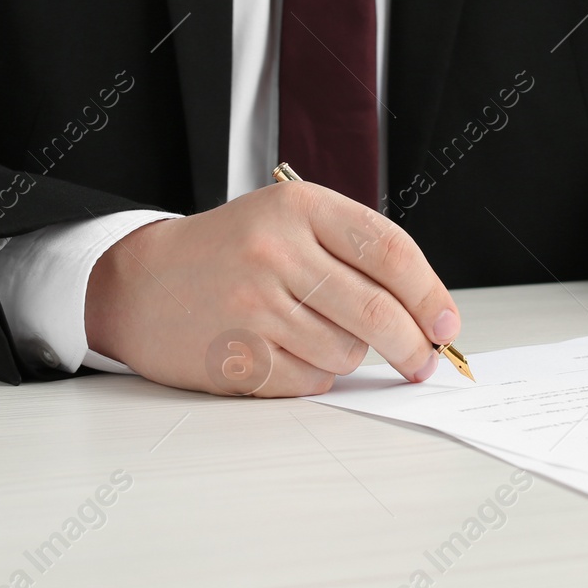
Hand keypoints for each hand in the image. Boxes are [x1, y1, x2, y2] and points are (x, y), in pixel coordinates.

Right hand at [84, 181, 459, 396]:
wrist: (140, 283)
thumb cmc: (230, 251)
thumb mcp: (289, 219)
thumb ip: (354, 250)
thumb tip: (426, 310)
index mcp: (299, 206)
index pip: (390, 252)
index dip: (430, 295)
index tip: (447, 325)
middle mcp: (276, 251)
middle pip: (376, 311)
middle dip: (412, 345)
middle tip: (422, 362)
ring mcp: (253, 305)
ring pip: (345, 352)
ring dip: (352, 357)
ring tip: (322, 339)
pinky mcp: (236, 355)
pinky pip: (309, 381)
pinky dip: (315, 377)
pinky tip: (291, 354)